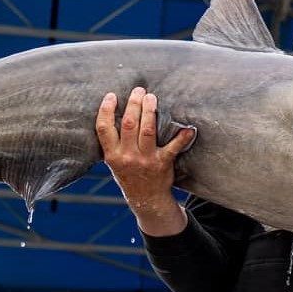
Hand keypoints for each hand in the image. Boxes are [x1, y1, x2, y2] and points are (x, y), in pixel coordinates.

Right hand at [98, 87, 195, 234]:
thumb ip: (113, 142)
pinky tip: (188, 127)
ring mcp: (146, 160)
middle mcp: (128, 157)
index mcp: (112, 155)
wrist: (146, 200)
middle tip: (139, 90)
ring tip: (152, 98)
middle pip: (129, 124)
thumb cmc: (129, 175)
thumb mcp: (114, 161)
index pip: (104, 129)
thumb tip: (116, 111)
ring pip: (148, 130)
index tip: (111, 96)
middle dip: (134, 104)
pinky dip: (182, 137)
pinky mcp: (163, 163)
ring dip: (150, 111)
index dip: (106, 110)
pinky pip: (174, 147)